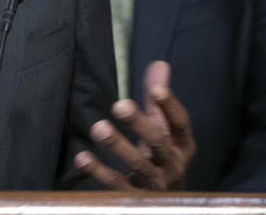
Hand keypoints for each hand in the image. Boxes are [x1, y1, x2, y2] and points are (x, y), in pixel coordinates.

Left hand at [75, 60, 194, 190]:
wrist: (165, 204)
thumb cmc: (162, 157)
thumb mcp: (164, 129)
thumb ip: (158, 100)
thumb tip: (160, 64)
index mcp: (182, 145)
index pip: (180, 124)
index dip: (170, 107)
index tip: (157, 91)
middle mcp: (173, 165)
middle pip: (159, 143)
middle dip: (140, 124)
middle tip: (119, 105)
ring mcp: (156, 185)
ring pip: (139, 165)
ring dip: (118, 146)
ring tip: (99, 127)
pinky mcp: (137, 199)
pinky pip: (118, 186)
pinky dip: (99, 172)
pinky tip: (83, 157)